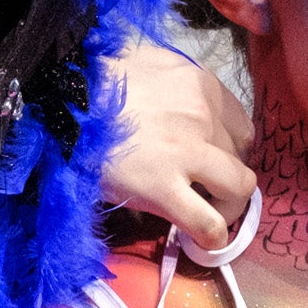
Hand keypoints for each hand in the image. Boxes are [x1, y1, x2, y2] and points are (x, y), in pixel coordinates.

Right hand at [100, 36, 255, 249]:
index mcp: (203, 85)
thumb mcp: (151, 65)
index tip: (214, 163)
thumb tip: (179, 103)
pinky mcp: (163, 189)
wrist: (64, 96)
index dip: (232, 151)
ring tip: (207, 216)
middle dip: (229, 180)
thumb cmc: (99, 78)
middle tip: (206, 192)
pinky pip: (208, 224)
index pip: (242, 128)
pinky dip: (212, 238)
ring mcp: (187, 153)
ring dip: (228, 208)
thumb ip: (177, 84)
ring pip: (239, 190)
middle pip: (243, 159)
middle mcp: (205, 117)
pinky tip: (200, 241)